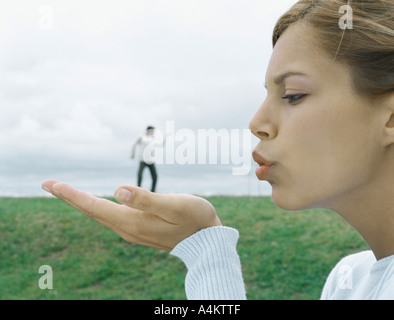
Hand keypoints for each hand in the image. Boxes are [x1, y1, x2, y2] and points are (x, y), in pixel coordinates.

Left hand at [41, 180, 221, 250]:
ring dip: (81, 201)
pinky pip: (111, 215)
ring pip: (100, 214)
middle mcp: (128, 229)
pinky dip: (96, 206)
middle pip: (93, 211)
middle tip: (49, 184)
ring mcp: (133, 230)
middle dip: (70, 197)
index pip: (95, 207)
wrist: (208, 240)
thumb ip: (146, 200)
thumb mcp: (175, 205)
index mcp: (133, 222)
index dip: (72, 195)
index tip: (51, 184)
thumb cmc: (195, 218)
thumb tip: (117, 190)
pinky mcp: (139, 228)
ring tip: (64, 191)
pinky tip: (93, 202)